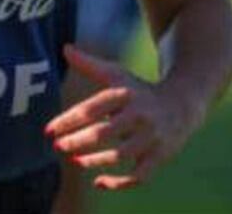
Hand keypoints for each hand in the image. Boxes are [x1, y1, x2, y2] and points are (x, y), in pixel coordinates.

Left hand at [45, 44, 202, 190]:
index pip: (93, 109)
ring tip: (74, 161)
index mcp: (125, 95)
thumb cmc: (139, 89)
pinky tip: (99, 182)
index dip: (69, 120)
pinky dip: (120, 182)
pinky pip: (139, 176)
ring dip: (96, 161)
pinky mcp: (159, 156)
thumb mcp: (117, 74)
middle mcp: (139, 116)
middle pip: (105, 133)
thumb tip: (65, 48)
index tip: (48, 130)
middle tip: (57, 147)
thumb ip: (89, 65)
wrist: (183, 103)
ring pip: (121, 155)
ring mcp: (150, 138)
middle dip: (79, 141)